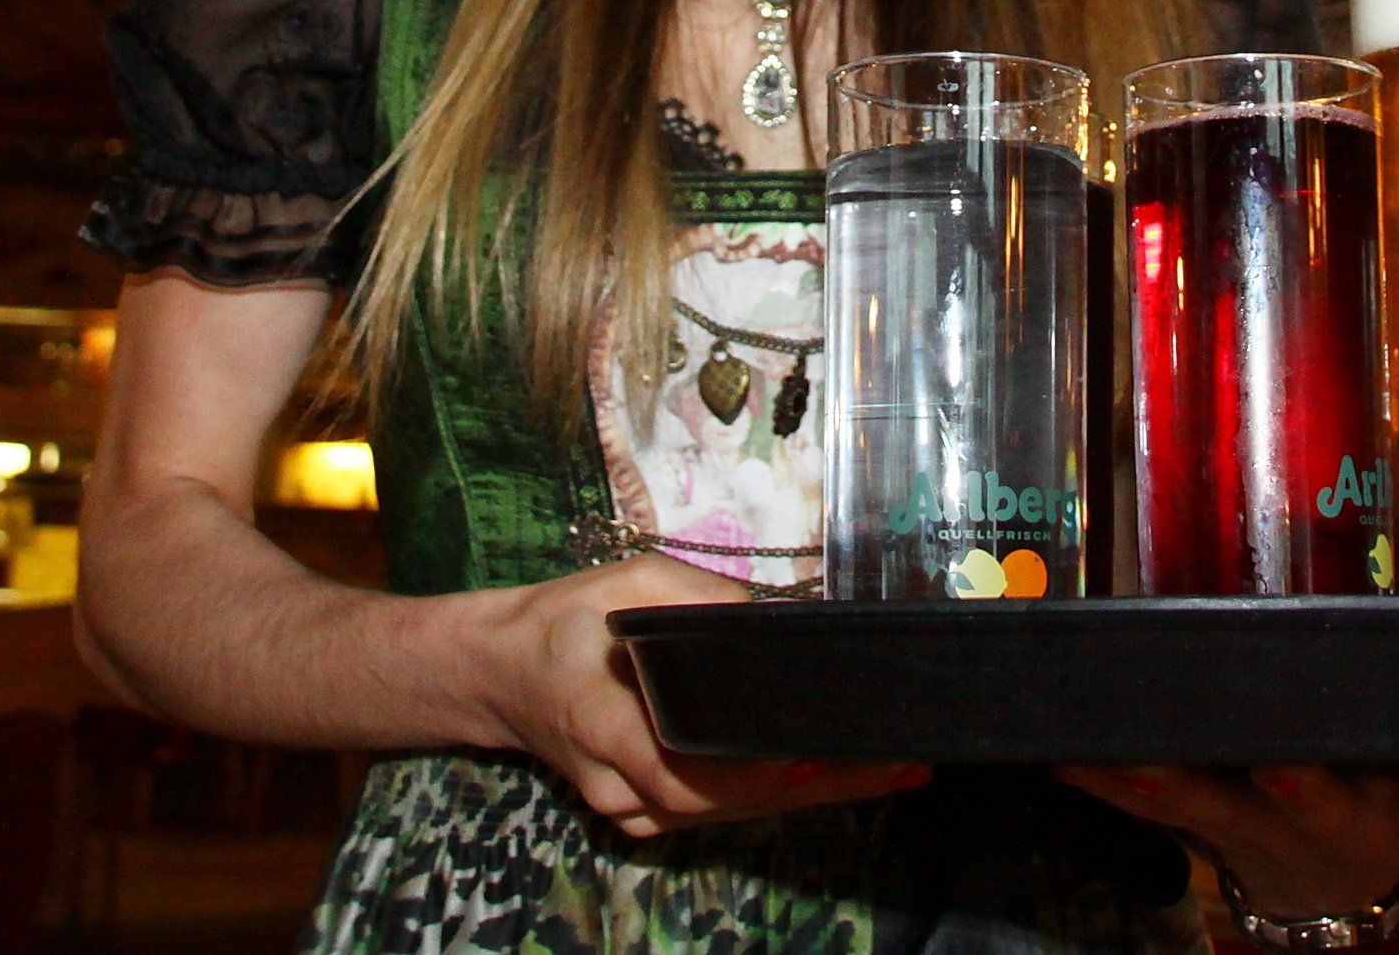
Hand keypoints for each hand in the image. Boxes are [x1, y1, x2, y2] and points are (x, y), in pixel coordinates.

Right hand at [478, 556, 922, 836]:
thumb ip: (701, 600)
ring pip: (729, 813)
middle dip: (817, 785)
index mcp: (603, 722)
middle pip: (726, 802)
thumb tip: (776, 615)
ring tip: (888, 770)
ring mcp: (630, 809)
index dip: (754, 773)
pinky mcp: (644, 814)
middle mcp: (619, 783)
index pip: (683, 769)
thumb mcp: (630, 584)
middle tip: (898, 764)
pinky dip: (775, 795)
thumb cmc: (567, 620)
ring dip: (809, 795)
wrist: (500, 672)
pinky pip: (719, 811)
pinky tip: (833, 776)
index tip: (819, 757)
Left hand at [1058, 762, 1398, 920]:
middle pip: (1323, 805)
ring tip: (1132, 746)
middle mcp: (1332, 823)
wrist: (1317, 907)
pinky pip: (1140, 796)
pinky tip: (1060, 746)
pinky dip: (1100, 774)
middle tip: (1297, 770)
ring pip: (1213, 802)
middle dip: (1310, 790)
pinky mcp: (1192, 816)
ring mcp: (1255, 826)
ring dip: (1169, 780)